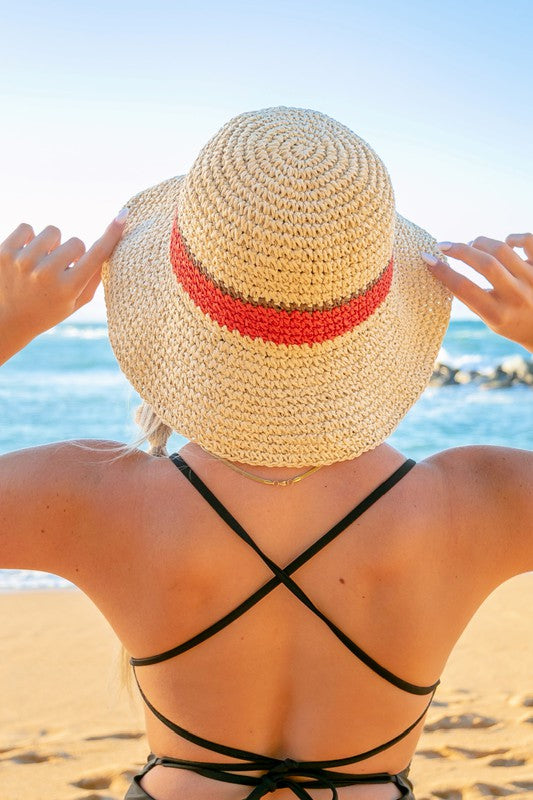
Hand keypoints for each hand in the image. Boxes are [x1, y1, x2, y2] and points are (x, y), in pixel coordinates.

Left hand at [0, 210, 127, 363]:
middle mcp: (46, 274)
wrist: (6, 321)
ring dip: (50, 244)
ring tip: (40, 263)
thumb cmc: (47, 311)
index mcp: (68, 288)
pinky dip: (29, 238)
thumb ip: (94, 278)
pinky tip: (25, 256)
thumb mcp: (75, 302)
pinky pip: (27, 228)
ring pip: (52, 232)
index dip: (112, 234)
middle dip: (71, 253)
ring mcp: (22, 262)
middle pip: (75, 242)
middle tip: (59, 271)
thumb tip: (109, 246)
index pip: (96, 255)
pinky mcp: (4, 252)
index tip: (123, 215)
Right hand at [421, 233, 532, 352]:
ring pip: (502, 249)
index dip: (442, 271)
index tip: (427, 258)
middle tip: (444, 245)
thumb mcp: (490, 320)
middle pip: (485, 263)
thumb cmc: (512, 323)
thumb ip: (472, 299)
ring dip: (480, 243)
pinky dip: (514, 238)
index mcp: (498, 314)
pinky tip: (506, 243)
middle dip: (460, 250)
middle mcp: (517, 296)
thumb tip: (444, 272)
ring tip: (471, 245)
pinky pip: (528, 241)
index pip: (464, 288)